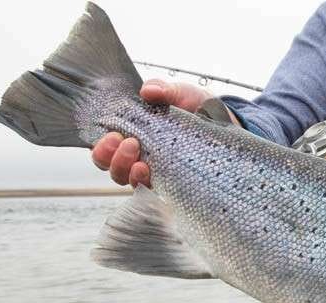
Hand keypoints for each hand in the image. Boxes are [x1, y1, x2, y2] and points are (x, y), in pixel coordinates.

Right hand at [91, 79, 214, 186]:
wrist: (223, 121)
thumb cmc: (194, 106)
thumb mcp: (178, 92)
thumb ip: (162, 88)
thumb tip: (148, 90)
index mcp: (132, 135)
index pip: (105, 149)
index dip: (101, 148)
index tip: (111, 135)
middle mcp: (139, 156)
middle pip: (112, 168)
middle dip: (112, 159)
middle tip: (129, 143)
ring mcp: (155, 171)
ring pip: (129, 181)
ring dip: (129, 172)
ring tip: (141, 161)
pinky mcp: (173, 182)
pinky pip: (153, 191)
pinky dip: (147, 183)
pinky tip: (149, 173)